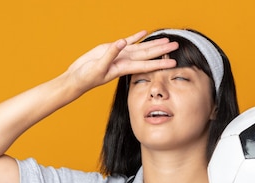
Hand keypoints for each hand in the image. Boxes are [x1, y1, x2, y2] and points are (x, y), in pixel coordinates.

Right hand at [64, 30, 178, 94]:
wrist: (77, 78)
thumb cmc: (87, 77)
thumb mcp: (99, 66)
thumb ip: (111, 54)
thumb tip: (122, 41)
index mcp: (123, 67)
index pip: (146, 64)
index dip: (160, 63)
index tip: (173, 62)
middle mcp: (125, 61)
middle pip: (148, 54)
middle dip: (162, 50)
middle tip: (176, 45)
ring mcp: (120, 55)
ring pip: (141, 47)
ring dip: (153, 44)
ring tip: (166, 40)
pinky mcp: (112, 49)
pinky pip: (128, 42)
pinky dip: (137, 37)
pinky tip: (145, 32)